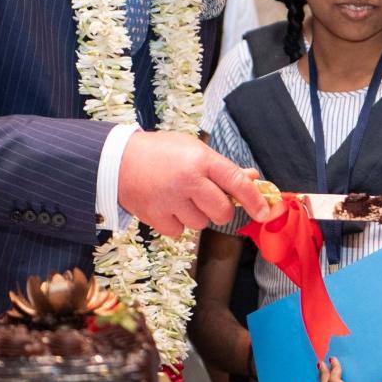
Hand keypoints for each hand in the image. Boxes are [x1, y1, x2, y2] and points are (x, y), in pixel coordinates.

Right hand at [118, 131, 268, 235]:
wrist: (117, 160)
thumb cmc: (161, 152)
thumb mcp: (194, 149)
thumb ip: (223, 167)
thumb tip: (252, 179)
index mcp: (201, 160)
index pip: (237, 183)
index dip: (255, 201)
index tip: (264, 212)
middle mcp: (188, 180)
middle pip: (222, 212)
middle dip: (220, 210)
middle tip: (207, 199)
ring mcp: (171, 200)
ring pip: (200, 224)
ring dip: (195, 215)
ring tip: (180, 197)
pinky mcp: (155, 216)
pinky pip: (179, 232)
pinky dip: (176, 223)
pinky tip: (167, 206)